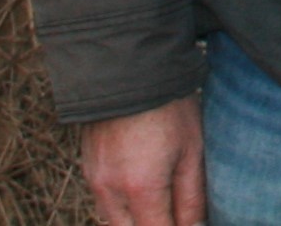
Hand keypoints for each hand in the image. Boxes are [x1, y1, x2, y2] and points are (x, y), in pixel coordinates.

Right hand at [80, 96, 203, 225]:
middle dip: (154, 225)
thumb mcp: (192, 149)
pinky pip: (104, 203)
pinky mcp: (88, 171)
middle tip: (174, 212)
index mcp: (141, 188)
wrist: (131, 71)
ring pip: (114, 222)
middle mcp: (111, 192)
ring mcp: (95, 182)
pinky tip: (142, 188)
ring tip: (162, 202)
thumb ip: (192, 197)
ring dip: (137, 219)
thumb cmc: (170, 107)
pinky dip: (122, 206)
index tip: (189, 222)